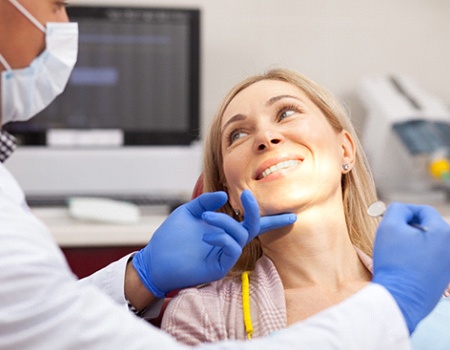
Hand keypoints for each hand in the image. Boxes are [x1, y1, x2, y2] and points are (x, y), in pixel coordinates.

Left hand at [132, 190, 295, 297]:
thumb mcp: (189, 212)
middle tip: (248, 196)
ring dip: (226, 222)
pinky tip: (207, 236)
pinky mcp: (219, 267)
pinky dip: (223, 238)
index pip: (251, 223)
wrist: (155, 258)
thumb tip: (224, 196)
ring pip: (240, 235)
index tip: (291, 215)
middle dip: (255, 211)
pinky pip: (232, 250)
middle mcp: (228, 241)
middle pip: (253, 227)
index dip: (272, 219)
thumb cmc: (171, 237)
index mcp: (223, 229)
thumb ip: (206, 202)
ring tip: (207, 218)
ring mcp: (225, 255)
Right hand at [372, 202, 449, 333]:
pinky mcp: (443, 277)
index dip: (404, 212)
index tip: (389, 220)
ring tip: (395, 253)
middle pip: (427, 227)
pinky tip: (402, 266)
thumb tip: (403, 210)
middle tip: (391, 237)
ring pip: (428, 243)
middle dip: (408, 229)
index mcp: (443, 232)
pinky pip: (429, 259)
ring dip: (411, 243)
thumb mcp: (389, 227)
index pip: (424, 210)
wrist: (400, 299)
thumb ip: (396, 209)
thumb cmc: (394, 261)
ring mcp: (449, 264)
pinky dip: (415, 257)